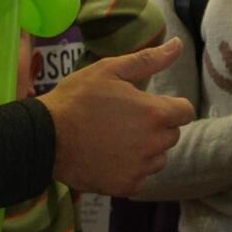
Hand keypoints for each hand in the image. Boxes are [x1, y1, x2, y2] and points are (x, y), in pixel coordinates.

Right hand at [43, 38, 194, 195]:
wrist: (45, 137)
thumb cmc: (78, 98)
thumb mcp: (111, 70)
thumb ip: (149, 59)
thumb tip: (178, 44)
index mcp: (155, 113)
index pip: (185, 111)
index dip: (171, 106)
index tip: (151, 105)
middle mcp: (153, 144)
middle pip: (172, 135)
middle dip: (157, 126)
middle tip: (128, 119)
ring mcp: (139, 168)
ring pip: (158, 158)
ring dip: (147, 149)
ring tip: (118, 139)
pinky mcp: (124, 187)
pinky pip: (140, 178)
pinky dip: (131, 169)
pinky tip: (110, 157)